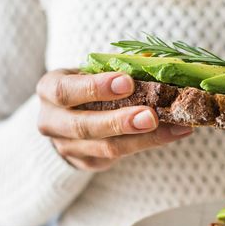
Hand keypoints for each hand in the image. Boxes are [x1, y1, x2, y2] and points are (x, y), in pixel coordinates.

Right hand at [36, 69, 192, 170]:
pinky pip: (119, 157)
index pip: (65, 91)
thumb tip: (153, 61)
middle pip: (84, 127)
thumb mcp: (91, 70)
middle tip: (151, 116)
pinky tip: (174, 133)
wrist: (67, 116)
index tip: (127, 82)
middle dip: (120, 122)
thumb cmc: (85, 85)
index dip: (95, 88)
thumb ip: (116, 67)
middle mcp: (51, 121)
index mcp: (49, 90)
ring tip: (175, 127)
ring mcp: (67, 147)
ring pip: (106, 148)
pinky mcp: (86, 163)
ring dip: (144, 139)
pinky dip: (149, 144)